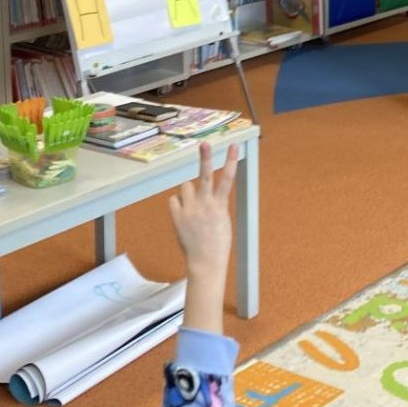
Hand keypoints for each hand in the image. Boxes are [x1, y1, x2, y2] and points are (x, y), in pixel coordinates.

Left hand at [170, 142, 240, 272]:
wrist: (205, 261)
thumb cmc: (218, 243)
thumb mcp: (223, 220)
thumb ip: (216, 204)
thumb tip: (207, 192)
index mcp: (220, 206)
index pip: (227, 178)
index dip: (230, 160)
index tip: (233, 146)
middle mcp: (205, 205)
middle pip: (205, 175)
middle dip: (205, 158)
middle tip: (205, 144)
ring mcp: (190, 210)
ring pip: (185, 186)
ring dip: (188, 192)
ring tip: (192, 206)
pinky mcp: (177, 216)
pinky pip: (174, 200)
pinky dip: (178, 203)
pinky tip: (183, 214)